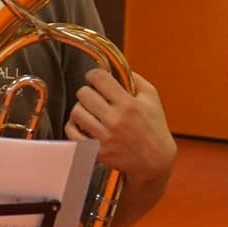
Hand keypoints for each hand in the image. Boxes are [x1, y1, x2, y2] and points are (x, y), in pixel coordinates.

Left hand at [65, 68, 174, 189]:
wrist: (155, 161)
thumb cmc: (154, 126)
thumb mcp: (152, 97)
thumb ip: (134, 78)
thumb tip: (115, 65)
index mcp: (129, 104)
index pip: (99, 78)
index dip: (93, 74)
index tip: (94, 77)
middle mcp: (115, 120)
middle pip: (83, 93)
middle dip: (87, 91)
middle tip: (94, 96)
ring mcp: (105, 137)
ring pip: (76, 112)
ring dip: (80, 108)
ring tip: (89, 110)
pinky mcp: (97, 151)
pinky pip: (71, 132)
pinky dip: (73, 126)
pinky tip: (83, 124)